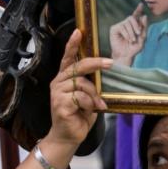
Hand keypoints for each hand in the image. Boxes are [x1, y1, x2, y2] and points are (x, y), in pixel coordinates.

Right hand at [46, 29, 111, 153]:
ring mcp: (57, 93)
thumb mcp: (87, 97)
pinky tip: (90, 111)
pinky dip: (90, 104)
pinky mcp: (59, 104)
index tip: (79, 31)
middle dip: (95, 63)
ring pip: (82, 84)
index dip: (72, 45)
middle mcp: (58, 82)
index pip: (68, 58)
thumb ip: (89, 85)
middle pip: (77, 67)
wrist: (68, 137)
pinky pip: (81, 97)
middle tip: (110, 63)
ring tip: (98, 105)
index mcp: (64, 78)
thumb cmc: (78, 116)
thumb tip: (103, 75)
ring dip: (94, 95)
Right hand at [109, 3, 147, 63]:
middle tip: (138, 33)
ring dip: (131, 32)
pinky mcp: (114, 29)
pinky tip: (127, 39)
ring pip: (127, 23)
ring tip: (132, 40)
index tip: (141, 4)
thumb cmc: (134, 48)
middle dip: (136, 25)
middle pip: (132, 17)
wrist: (125, 55)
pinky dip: (126, 33)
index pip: (136, 16)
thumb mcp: (142, 38)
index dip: (138, 9)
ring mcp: (120, 26)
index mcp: (134, 26)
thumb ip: (144, 27)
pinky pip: (122, 27)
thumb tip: (144, 16)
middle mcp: (127, 24)